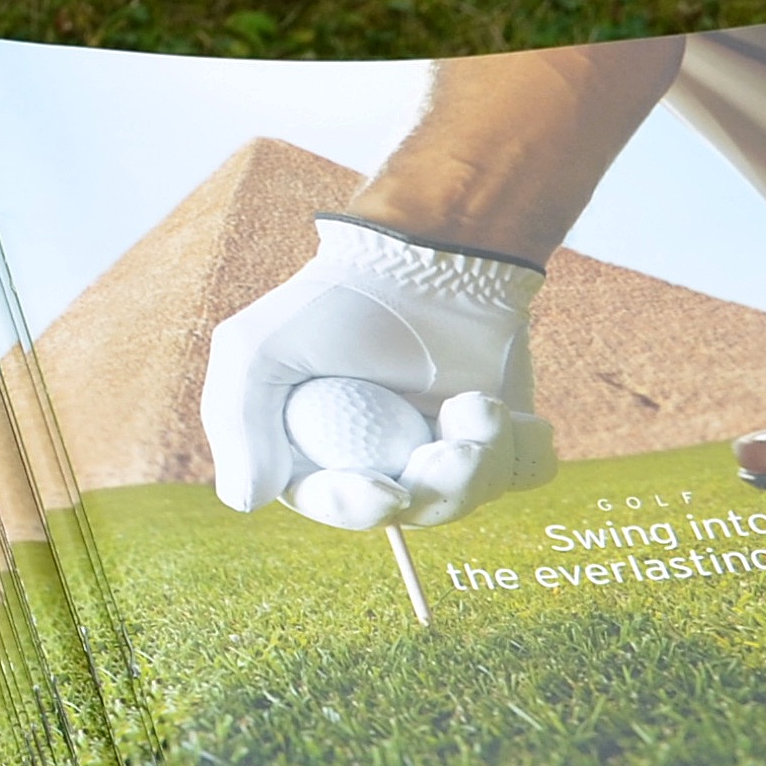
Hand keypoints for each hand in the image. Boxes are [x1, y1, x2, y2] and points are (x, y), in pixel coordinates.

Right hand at [200, 217, 554, 530]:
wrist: (428, 255)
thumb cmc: (334, 301)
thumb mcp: (255, 349)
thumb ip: (238, 425)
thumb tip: (246, 502)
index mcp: (317, 456)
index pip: (335, 503)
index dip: (359, 509)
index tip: (388, 492)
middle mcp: (381, 462)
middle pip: (415, 510)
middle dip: (440, 486)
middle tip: (460, 448)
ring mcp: (442, 450)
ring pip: (474, 495)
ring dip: (485, 459)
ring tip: (484, 406)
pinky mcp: (499, 435)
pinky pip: (526, 473)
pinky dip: (526, 453)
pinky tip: (510, 414)